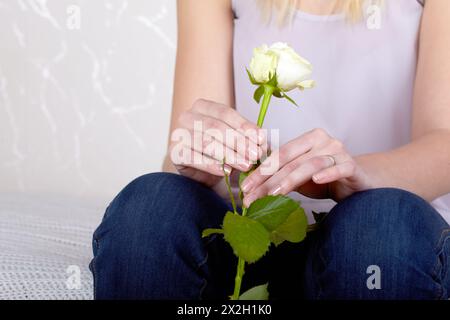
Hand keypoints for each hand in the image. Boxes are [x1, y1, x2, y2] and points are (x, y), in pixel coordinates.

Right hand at [169, 99, 265, 186]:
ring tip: (245, 165)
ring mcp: (178, 134)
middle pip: (216, 127)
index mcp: (203, 107)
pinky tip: (225, 171)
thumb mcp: (238, 142)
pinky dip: (210, 165)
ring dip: (229, 155)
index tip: (261, 139)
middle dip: (239, 142)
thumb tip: (261, 139)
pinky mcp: (174, 153)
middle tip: (256, 156)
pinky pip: (192, 157)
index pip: (226, 113)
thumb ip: (249, 138)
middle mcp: (188, 116)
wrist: (201, 174)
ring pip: (206, 142)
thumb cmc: (220, 153)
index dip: (244, 126)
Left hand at [241, 128, 372, 206]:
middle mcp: (322, 140)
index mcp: (307, 139)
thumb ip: (281, 176)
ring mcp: (338, 151)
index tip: (244, 187)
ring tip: (274, 194)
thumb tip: (251, 188)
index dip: (261, 171)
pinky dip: (328, 173)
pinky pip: (339, 168)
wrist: (359, 183)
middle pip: (290, 161)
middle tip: (252, 198)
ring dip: (289, 180)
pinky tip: (317, 179)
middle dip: (269, 180)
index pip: (279, 154)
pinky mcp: (352, 165)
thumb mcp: (300, 177)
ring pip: (310, 165)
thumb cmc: (326, 179)